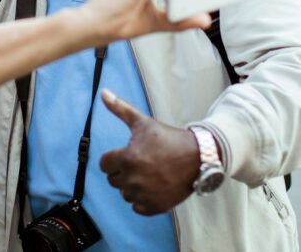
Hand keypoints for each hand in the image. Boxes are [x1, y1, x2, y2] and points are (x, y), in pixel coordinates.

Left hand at [98, 89, 200, 214]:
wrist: (197, 157)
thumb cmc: (168, 138)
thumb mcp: (142, 122)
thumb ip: (120, 109)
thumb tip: (103, 92)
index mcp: (127, 158)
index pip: (105, 165)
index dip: (114, 158)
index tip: (129, 154)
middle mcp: (133, 179)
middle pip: (114, 180)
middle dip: (123, 172)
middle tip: (141, 163)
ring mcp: (145, 194)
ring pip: (125, 194)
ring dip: (133, 186)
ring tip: (148, 174)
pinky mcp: (156, 206)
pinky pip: (137, 208)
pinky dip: (143, 200)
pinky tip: (153, 187)